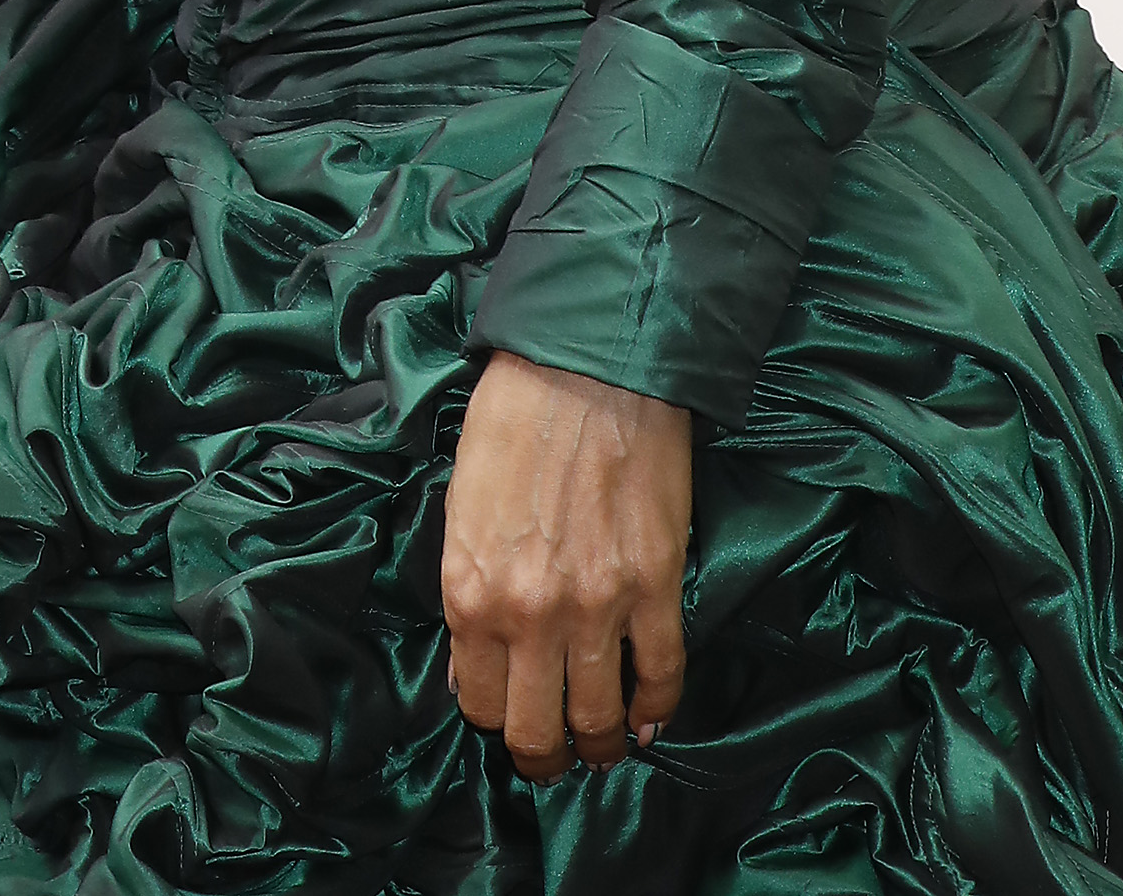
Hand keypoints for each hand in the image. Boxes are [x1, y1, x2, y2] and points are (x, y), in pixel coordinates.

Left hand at [441, 352, 690, 780]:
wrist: (586, 365)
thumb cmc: (512, 419)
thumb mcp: (461, 507)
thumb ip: (470, 589)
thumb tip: (479, 661)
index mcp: (470, 592)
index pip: (478, 701)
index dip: (494, 716)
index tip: (508, 712)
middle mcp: (528, 615)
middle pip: (537, 731)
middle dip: (545, 757)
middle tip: (556, 756)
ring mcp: (596, 608)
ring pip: (600, 719)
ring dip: (603, 744)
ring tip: (606, 743)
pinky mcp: (655, 588)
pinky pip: (661, 677)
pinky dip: (658, 707)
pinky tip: (650, 713)